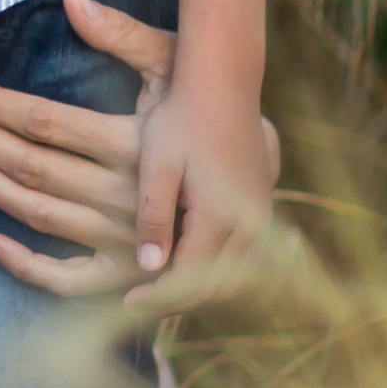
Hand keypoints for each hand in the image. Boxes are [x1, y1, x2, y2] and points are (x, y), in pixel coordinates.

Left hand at [0, 0, 280, 303]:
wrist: (260, 180)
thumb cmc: (207, 113)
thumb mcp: (176, 66)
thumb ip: (124, 35)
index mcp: (136, 143)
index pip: (45, 123)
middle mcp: (125, 193)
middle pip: (31, 166)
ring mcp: (124, 239)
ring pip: (38, 212)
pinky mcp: (128, 273)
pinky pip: (68, 278)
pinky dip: (25, 266)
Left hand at [129, 59, 274, 311]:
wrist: (224, 82)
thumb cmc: (182, 119)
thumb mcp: (158, 165)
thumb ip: (155, 217)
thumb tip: (150, 268)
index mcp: (222, 217)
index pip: (190, 278)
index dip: (158, 297)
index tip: (126, 302)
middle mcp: (248, 224)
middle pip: (214, 285)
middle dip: (176, 301)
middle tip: (138, 304)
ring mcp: (259, 216)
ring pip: (231, 274)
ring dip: (197, 288)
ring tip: (160, 292)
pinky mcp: (260, 206)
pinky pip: (240, 256)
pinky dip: (214, 269)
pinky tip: (187, 265)